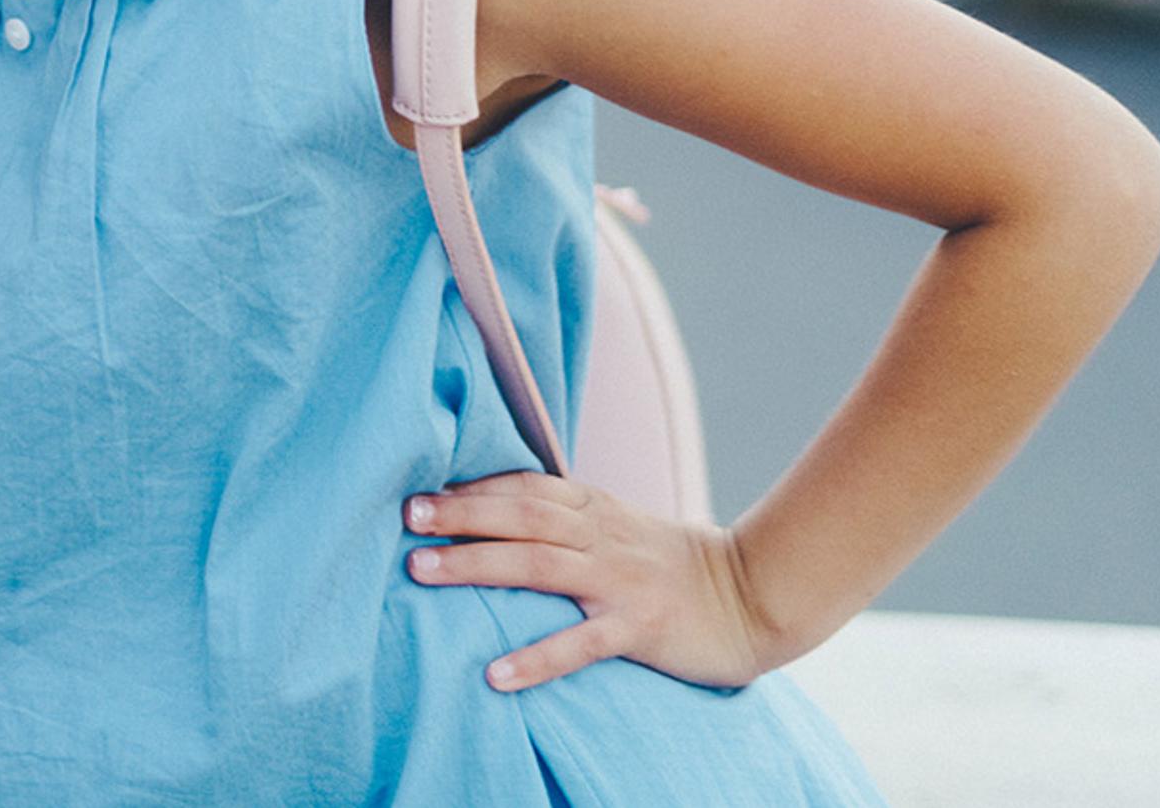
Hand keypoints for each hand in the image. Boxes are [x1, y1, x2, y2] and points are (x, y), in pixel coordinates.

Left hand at [402, 471, 781, 692]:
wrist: (752, 595)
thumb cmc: (672, 566)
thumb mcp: (619, 526)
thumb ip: (567, 517)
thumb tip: (498, 511)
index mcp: (595, 507)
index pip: (524, 486)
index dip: (472, 487)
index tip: (421, 491)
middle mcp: (602, 535)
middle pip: (520, 514)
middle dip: (460, 513)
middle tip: (407, 517)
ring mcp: (620, 579)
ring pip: (538, 564)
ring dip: (475, 565)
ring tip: (423, 571)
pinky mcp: (638, 626)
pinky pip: (580, 644)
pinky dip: (536, 659)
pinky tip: (496, 674)